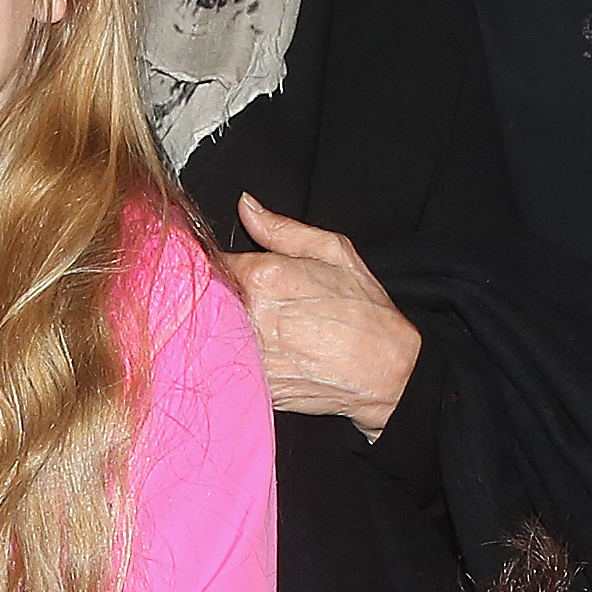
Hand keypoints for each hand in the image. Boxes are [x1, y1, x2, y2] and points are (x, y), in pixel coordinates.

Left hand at [231, 194, 418, 435]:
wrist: (388, 373)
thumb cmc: (366, 312)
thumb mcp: (334, 252)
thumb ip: (281, 228)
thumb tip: (246, 206)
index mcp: (263, 276)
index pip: (209, 263)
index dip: (212, 265)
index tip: (220, 270)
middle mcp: (250, 316)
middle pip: (204, 300)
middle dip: (212, 296)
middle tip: (238, 300)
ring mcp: (250, 354)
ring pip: (209, 334)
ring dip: (217, 328)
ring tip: (246, 327)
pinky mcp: (253, 386)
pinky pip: (224, 366)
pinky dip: (229, 357)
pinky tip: (249, 353)